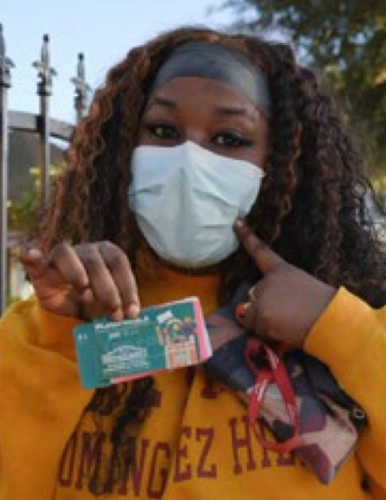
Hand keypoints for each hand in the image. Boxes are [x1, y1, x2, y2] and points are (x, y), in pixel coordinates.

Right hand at [19, 241, 139, 320]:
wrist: (71, 304)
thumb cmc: (96, 300)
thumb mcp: (111, 303)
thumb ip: (121, 305)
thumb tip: (133, 314)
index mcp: (106, 253)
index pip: (119, 262)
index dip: (127, 286)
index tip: (132, 311)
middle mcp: (85, 250)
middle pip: (95, 261)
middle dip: (108, 289)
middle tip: (114, 312)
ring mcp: (61, 257)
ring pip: (67, 254)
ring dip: (77, 274)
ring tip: (86, 296)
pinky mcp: (41, 269)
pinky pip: (32, 258)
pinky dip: (31, 254)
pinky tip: (32, 254)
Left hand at [234, 219, 335, 347]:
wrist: (330, 319)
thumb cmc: (322, 306)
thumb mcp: (302, 288)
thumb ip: (281, 292)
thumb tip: (260, 308)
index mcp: (281, 269)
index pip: (260, 251)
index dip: (247, 236)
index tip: (236, 221)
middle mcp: (267, 280)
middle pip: (254, 297)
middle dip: (264, 308)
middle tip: (287, 315)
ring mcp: (261, 297)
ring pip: (251, 315)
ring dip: (263, 323)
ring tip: (286, 324)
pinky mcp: (260, 314)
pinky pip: (253, 329)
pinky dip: (263, 333)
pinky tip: (281, 332)